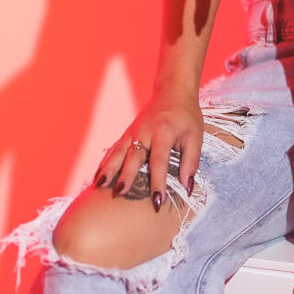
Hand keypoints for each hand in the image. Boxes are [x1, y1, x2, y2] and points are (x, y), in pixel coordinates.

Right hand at [94, 85, 203, 211]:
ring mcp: (132, 133)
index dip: (158, 182)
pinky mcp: (127, 134)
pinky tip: (97, 178)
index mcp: (164, 133)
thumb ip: (191, 163)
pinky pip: (113, 150)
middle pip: (132, 157)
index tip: (157, 202)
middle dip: (125, 177)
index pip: (159, 161)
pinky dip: (104, 164)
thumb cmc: (186, 117)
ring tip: (99, 187)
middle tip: (119, 195)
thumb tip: (187, 188)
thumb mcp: (196, 137)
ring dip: (108, 170)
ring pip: (117, 154)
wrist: (172, 92)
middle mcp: (144, 133)